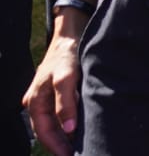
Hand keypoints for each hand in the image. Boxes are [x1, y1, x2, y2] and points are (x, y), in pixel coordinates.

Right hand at [24, 19, 85, 155]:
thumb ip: (65, 103)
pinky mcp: (62, 93)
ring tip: (82, 145)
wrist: (72, 35)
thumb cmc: (66, 55)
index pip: (43, 132)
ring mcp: (50, 99)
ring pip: (57, 123)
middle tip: (79, 153)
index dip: (56, 146)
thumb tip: (68, 129)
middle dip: (62, 144)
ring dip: (67, 135)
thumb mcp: (65, 78)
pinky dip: (72, 122)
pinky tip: (83, 127)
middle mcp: (40, 103)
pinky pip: (64, 113)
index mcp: (35, 102)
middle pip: (49, 131)